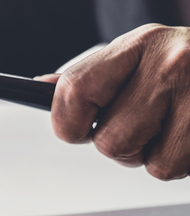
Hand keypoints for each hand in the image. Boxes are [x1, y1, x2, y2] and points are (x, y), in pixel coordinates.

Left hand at [41, 24, 189, 180]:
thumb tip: (41, 87)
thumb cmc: (188, 63)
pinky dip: (183, 163)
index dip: (68, 121)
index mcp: (140, 43)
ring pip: (148, 164)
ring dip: (155, 156)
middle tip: (142, 125)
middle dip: (121, 145)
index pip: (75, 91)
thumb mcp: (141, 54)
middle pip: (110, 140)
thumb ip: (92, 75)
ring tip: (174, 128)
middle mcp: (171, 63)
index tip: (75, 129)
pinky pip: (177, 171)